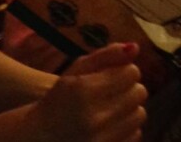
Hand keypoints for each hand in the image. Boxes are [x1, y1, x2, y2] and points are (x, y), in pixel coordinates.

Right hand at [26, 43, 146, 141]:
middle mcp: (95, 117)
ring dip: (131, 109)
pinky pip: (136, 134)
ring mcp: (102, 139)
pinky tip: (112, 125)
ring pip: (140, 114)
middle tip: (114, 92)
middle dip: (129, 88)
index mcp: (84, 91)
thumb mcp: (75, 72)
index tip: (116, 75)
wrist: (40, 137)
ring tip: (114, 109)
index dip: (125, 71)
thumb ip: (105, 56)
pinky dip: (128, 128)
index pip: (131, 72)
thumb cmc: (59, 99)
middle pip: (139, 93)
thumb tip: (135, 47)